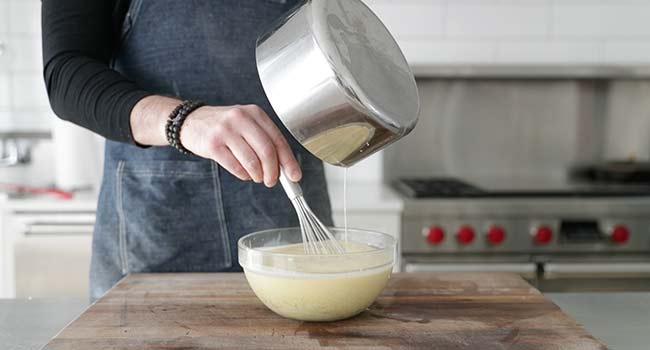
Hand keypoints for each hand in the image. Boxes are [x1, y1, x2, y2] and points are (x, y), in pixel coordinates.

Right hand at [180, 104, 301, 186]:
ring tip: (257, 177)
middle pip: (267, 152)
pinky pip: (235, 167)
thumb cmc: (225, 127)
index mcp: (255, 113)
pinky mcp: (213, 144)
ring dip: (258, 176)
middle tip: (272, 181)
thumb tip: (285, 168)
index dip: (289, 161)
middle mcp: (241, 118)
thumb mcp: (247, 125)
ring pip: (252, 162)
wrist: (191, 121)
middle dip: (273, 172)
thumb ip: (265, 142)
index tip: (295, 176)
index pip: (278, 140)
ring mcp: (225, 130)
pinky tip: (243, 173)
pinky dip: (243, 175)